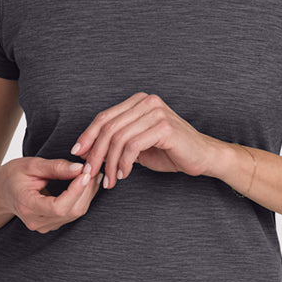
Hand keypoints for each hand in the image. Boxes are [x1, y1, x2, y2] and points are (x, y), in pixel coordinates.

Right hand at [0, 156, 101, 232]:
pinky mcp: (51, 224)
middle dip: (86, 190)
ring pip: (74, 213)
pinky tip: (85, 183)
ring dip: (87, 194)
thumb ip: (55, 167)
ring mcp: (44, 226)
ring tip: (92, 173)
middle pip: (70, 211)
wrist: (1, 191)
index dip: (75, 191)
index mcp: (27, 206)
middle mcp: (36, 221)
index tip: (85, 173)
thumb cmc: (13, 174)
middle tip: (94, 169)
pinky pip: (72, 213)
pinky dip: (82, 198)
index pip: (58, 206)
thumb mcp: (31, 165)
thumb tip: (80, 168)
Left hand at [71, 92, 217, 188]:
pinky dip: (124, 163)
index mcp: (138, 101)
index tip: (78, 154)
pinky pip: (133, 146)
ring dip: (110, 163)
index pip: (104, 117)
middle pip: (108, 127)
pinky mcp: (164, 127)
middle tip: (90, 172)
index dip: (88, 136)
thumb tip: (88, 151)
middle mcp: (146, 101)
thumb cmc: (171, 152)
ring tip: (109, 180)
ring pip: (118, 138)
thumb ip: (117, 142)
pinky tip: (124, 174)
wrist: (203, 157)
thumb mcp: (138, 145)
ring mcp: (156, 112)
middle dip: (96, 153)